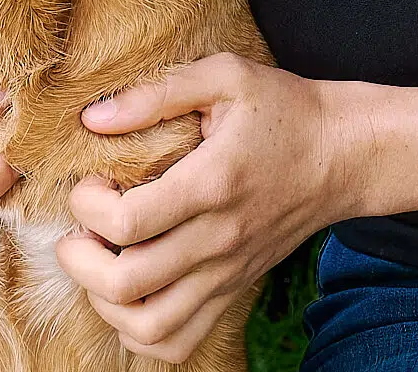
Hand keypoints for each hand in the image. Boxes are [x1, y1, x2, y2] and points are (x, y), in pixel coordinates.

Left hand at [55, 54, 353, 364]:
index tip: (88, 181)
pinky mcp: (233, 290)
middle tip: (76, 230)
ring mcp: (227, 273)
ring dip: (104, 303)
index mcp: (211, 183)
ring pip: (150, 326)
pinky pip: (178, 342)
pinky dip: (140, 332)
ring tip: (96, 264)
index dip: (87, 206)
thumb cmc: (281, 108)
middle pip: (128, 283)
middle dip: (79, 260)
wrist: (342, 153)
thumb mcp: (223, 76)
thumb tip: (93, 117)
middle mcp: (217, 239)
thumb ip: (156, 93)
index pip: (127, 221)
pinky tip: (127, 294)